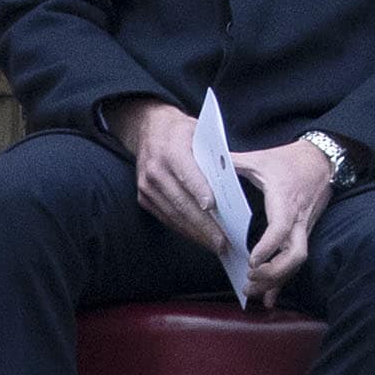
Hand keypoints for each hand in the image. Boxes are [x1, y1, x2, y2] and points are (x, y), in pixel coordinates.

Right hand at [109, 97, 226, 253]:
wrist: (149, 128)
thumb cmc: (182, 131)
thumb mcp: (200, 132)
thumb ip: (213, 154)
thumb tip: (231, 180)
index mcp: (171, 150)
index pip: (187, 173)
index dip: (199, 191)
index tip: (213, 207)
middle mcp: (155, 170)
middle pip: (182, 201)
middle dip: (204, 224)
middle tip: (224, 241)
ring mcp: (146, 186)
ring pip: (174, 214)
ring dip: (196, 233)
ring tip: (217, 245)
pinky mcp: (143, 198)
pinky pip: (166, 217)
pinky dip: (184, 229)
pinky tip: (200, 238)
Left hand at [235, 138, 334, 305]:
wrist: (324, 158)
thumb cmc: (290, 159)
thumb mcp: (261, 158)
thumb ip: (234, 162)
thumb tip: (206, 162)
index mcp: (286, 200)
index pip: (281, 227)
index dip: (268, 246)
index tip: (252, 260)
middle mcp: (298, 219)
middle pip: (295, 254)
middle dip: (273, 272)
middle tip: (249, 278)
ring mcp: (304, 228)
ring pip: (297, 263)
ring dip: (276, 281)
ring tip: (251, 291)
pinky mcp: (304, 233)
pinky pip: (297, 261)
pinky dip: (283, 282)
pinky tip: (270, 298)